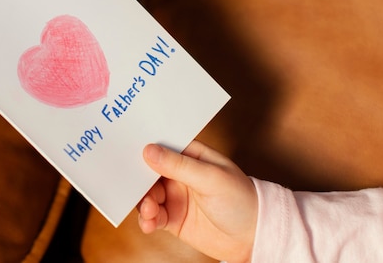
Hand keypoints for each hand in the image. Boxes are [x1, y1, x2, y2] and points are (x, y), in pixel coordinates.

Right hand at [137, 141, 257, 262]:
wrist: (254, 237)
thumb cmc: (241, 199)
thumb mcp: (211, 178)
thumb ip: (179, 166)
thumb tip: (149, 150)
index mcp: (190, 155)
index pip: (162, 146)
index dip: (144, 147)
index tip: (128, 152)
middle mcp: (179, 173)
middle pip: (148, 171)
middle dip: (140, 180)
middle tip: (139, 190)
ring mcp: (174, 195)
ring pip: (147, 194)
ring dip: (143, 202)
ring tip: (150, 212)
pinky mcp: (172, 217)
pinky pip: (152, 216)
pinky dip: (147, 219)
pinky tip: (150, 224)